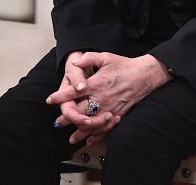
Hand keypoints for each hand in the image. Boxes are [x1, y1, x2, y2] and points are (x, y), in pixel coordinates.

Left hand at [47, 52, 171, 142]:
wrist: (144, 75)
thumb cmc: (125, 65)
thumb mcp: (106, 56)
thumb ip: (89, 58)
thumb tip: (75, 63)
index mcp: (97, 83)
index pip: (74, 92)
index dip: (60, 96)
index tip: (51, 99)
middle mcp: (102, 98)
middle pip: (79, 111)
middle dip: (66, 118)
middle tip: (57, 122)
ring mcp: (109, 108)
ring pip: (91, 124)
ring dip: (79, 132)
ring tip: (71, 137)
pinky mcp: (117, 115)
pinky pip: (104, 129)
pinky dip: (96, 136)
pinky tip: (89, 139)